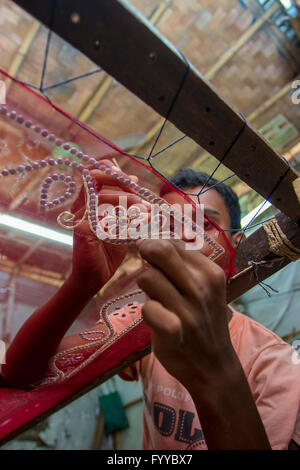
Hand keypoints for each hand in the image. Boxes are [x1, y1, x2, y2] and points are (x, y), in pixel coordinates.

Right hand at [70, 160, 149, 294]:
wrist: (95, 277)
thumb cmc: (107, 249)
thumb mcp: (119, 220)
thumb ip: (124, 201)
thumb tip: (134, 179)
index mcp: (86, 200)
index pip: (95, 173)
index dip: (114, 172)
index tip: (134, 182)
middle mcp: (79, 205)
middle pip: (96, 178)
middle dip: (122, 182)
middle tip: (142, 195)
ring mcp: (79, 217)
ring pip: (103, 198)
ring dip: (129, 202)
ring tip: (148, 212)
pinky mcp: (82, 232)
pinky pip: (106, 219)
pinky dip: (127, 220)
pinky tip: (143, 224)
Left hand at [136, 239, 236, 388]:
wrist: (214, 365)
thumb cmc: (202, 320)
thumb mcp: (203, 289)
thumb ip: (181, 266)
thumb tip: (147, 242)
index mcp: (210, 273)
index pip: (173, 244)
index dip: (156, 246)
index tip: (151, 256)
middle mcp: (201, 287)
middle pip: (160, 251)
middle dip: (146, 254)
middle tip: (145, 266)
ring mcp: (188, 310)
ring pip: (148, 277)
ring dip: (145, 287)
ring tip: (156, 299)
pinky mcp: (174, 331)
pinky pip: (147, 308)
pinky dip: (147, 313)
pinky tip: (156, 320)